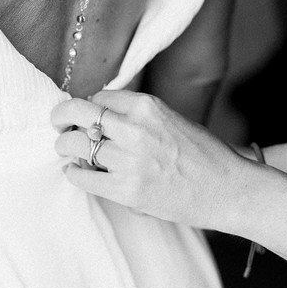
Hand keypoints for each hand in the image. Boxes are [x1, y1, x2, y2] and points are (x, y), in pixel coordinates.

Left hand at [52, 89, 250, 228]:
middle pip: (77, 112)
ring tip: (67, 152)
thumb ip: (139, 116)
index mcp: (147, 105)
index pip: (99, 97)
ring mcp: (129, 159)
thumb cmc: (205, 155)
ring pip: (74, 144)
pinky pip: (82, 176)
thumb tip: (101, 118)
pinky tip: (76, 172)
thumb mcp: (172, 119)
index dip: (90, 108)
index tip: (87, 117)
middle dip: (61, 117)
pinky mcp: (127, 189)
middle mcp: (134, 127)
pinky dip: (74, 173)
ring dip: (66, 147)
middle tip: (58, 125)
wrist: (228, 189)